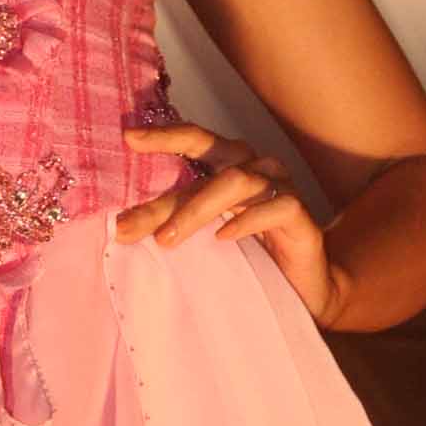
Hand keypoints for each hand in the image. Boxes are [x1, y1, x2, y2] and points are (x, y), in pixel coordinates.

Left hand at [118, 125, 347, 327]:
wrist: (304, 289)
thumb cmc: (252, 256)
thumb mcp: (206, 234)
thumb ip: (174, 220)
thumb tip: (121, 226)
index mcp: (231, 164)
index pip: (197, 139)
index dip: (165, 135)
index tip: (128, 137)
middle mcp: (257, 167)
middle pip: (210, 167)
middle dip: (165, 200)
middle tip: (128, 227)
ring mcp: (282, 187)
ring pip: (237, 182)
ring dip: (196, 211)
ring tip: (166, 240)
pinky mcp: (301, 215)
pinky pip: (276, 207)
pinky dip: (246, 221)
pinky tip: (224, 238)